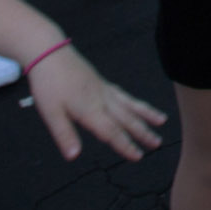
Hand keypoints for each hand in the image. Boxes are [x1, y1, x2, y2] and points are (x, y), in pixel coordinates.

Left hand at [27, 46, 167, 161]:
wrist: (50, 53)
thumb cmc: (48, 83)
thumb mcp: (50, 113)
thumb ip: (64, 135)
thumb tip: (74, 156)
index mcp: (90, 110)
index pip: (112, 132)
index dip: (125, 145)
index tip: (138, 156)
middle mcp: (102, 100)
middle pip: (127, 119)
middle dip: (143, 133)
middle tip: (157, 144)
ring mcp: (104, 90)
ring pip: (130, 105)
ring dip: (146, 115)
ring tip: (162, 121)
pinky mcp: (102, 82)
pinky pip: (125, 95)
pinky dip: (135, 102)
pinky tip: (138, 106)